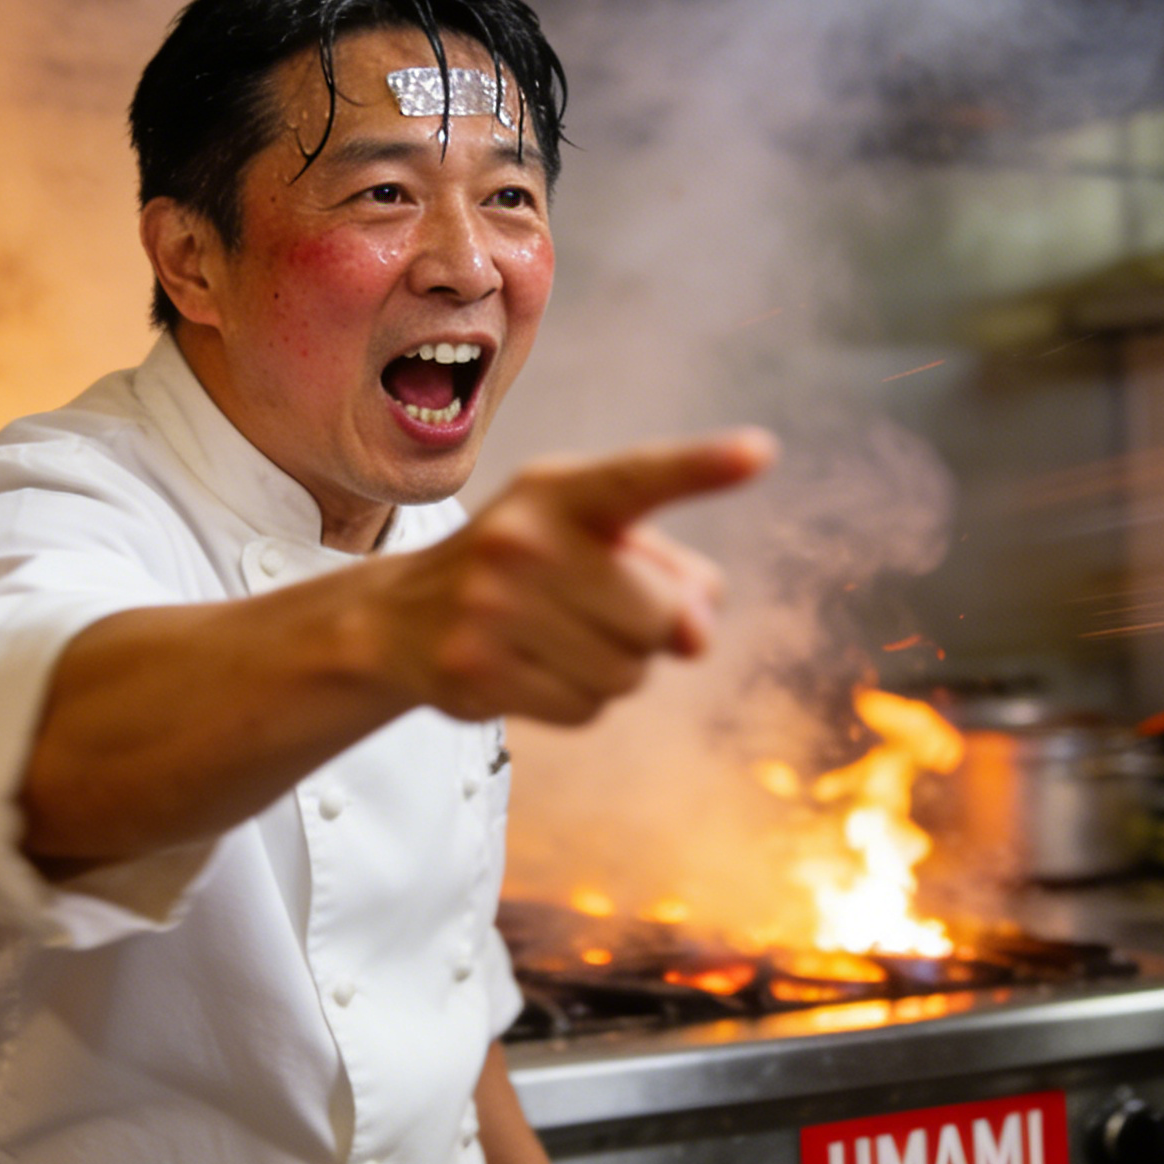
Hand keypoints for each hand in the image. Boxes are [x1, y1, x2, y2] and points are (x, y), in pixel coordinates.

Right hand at [370, 431, 774, 724]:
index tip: (761, 453)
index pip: (638, 477)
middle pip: (658, 615)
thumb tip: (698, 637)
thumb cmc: (531, 568)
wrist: (402, 616)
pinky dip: (578, 701)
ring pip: (628, 672)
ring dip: (615, 669)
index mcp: (559, 491)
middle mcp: (522, 540)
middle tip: (594, 610)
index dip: (701, 467)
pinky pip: (587, 710)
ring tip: (558, 639)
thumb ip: (674, 574)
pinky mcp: (478, 670)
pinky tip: (533, 669)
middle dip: (649, 627)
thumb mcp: (595, 542)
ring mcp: (492, 607)